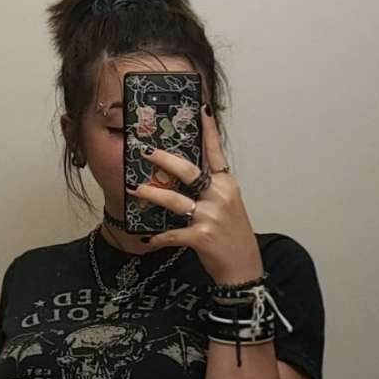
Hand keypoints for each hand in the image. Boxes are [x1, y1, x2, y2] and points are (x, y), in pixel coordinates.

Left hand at [129, 106, 260, 284]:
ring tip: (134, 189)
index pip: (216, 153)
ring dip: (151, 194)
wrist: (244, 269)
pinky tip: (148, 238)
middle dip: (164, 159)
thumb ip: (211, 189)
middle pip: (189, 171)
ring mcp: (211, 216)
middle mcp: (220, 196)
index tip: (201, 108)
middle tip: (145, 151)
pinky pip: (173, 233)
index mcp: (227, 184)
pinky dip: (158, 236)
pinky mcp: (202, 237)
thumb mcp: (228, 206)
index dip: (208, 130)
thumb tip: (183, 173)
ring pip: (174, 200)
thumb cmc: (233, 236)